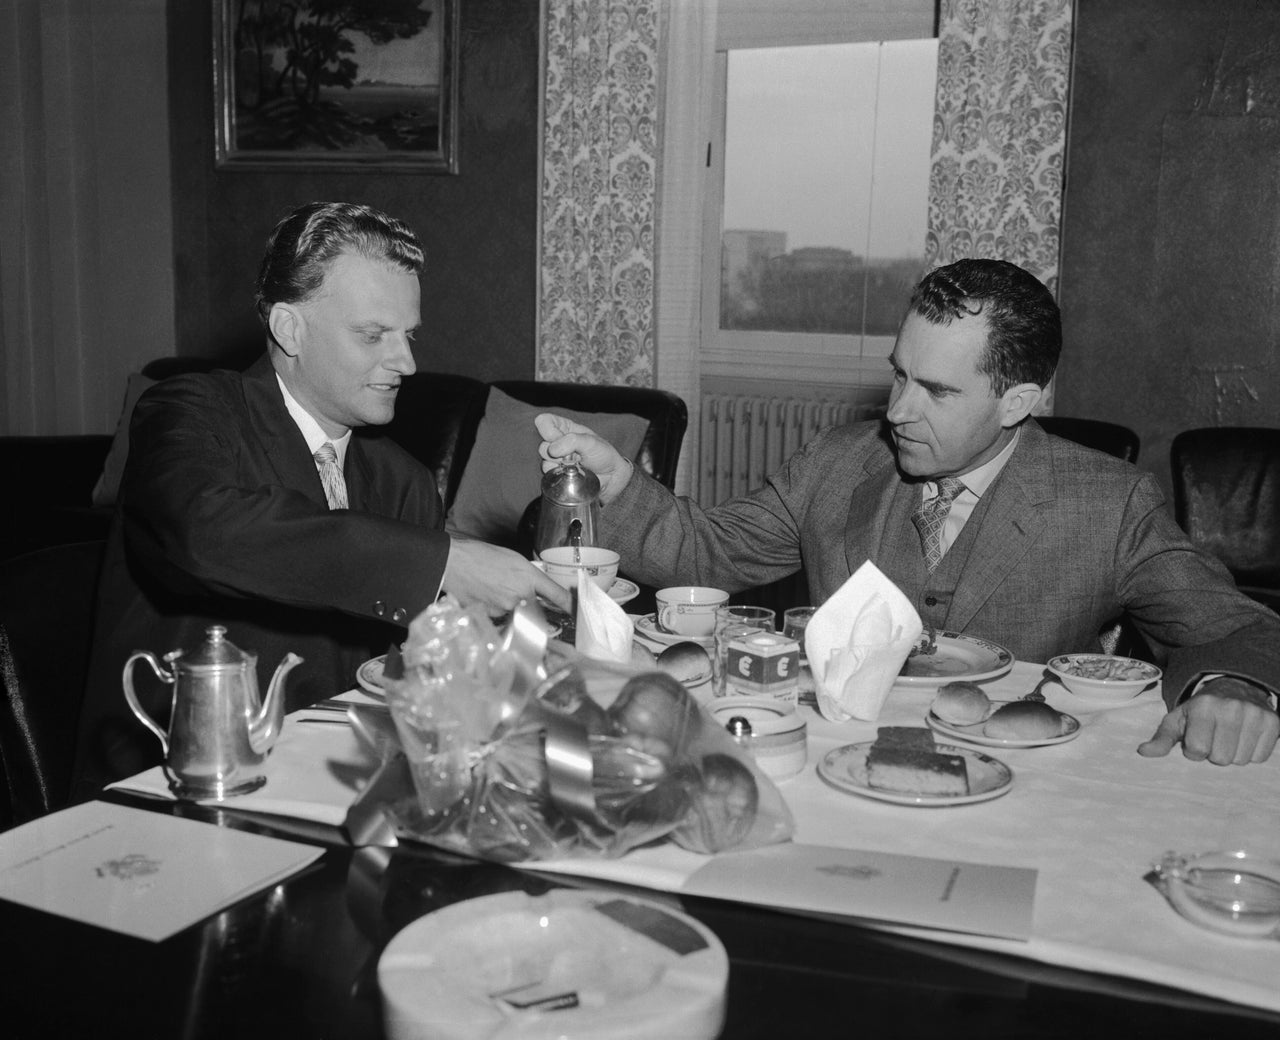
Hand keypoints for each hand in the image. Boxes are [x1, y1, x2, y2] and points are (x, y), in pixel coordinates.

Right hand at [441, 538, 572, 615]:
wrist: (453, 563)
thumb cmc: (480, 555)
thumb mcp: (513, 559)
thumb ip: (529, 576)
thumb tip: (537, 589)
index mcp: (529, 577)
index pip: (558, 596)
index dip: (569, 606)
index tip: (575, 612)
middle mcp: (521, 595)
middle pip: (538, 611)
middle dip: (532, 608)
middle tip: (515, 597)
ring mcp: (506, 609)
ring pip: (518, 615)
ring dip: (512, 609)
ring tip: (493, 590)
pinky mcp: (492, 617)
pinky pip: (501, 618)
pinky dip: (496, 611)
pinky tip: (484, 596)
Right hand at [534, 412, 632, 503]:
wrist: (610, 477)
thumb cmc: (603, 454)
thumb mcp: (591, 442)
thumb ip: (572, 441)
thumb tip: (552, 450)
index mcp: (564, 428)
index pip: (544, 422)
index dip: (548, 430)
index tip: (560, 438)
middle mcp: (557, 443)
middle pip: (542, 445)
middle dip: (557, 452)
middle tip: (574, 456)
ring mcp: (556, 460)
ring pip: (545, 461)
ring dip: (560, 464)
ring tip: (576, 465)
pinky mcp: (557, 474)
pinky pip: (549, 474)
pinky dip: (560, 475)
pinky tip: (572, 474)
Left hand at [1138, 677, 1278, 764]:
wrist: (1233, 688)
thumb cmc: (1199, 710)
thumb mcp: (1177, 720)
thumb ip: (1161, 738)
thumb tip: (1143, 752)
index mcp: (1203, 707)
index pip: (1198, 751)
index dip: (1194, 751)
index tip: (1195, 740)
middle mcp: (1231, 708)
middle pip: (1221, 759)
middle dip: (1214, 754)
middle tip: (1213, 739)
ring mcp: (1255, 715)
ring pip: (1241, 760)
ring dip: (1233, 755)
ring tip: (1228, 738)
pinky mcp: (1273, 723)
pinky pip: (1260, 757)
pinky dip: (1251, 753)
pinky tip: (1243, 739)